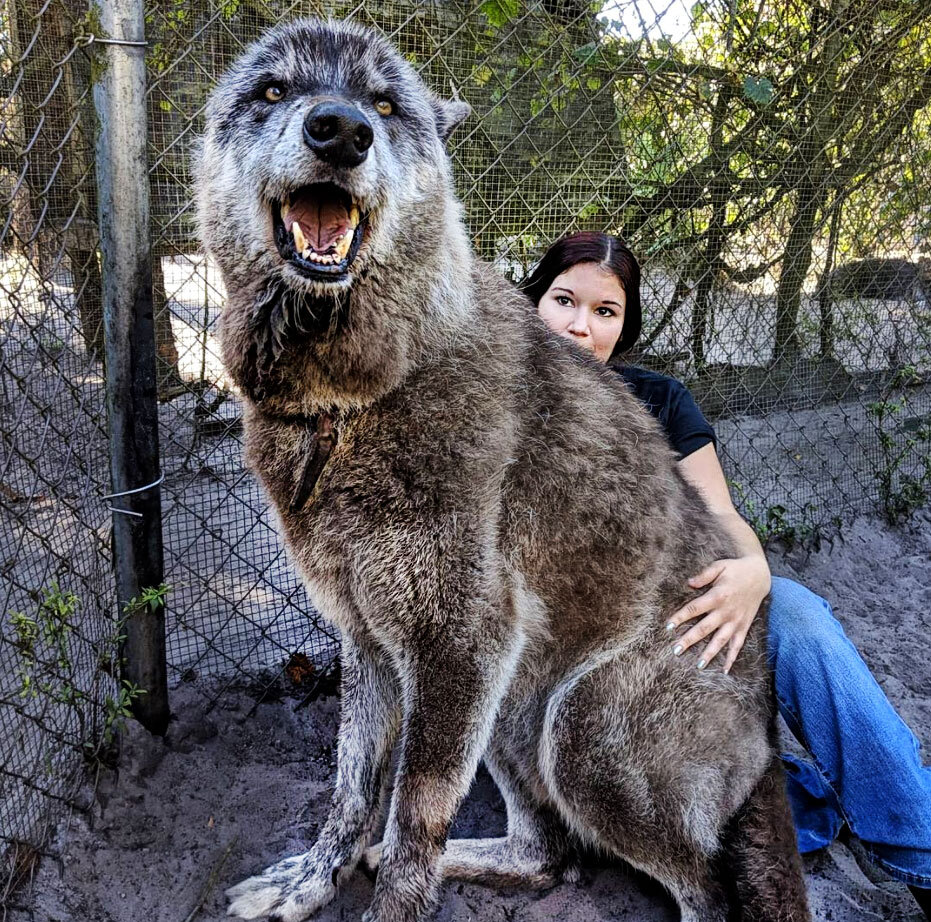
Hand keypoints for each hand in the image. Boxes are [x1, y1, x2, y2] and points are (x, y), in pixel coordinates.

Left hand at [666, 556, 769, 672]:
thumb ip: (704, 575)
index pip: (694, 608)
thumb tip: (689, 583)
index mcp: (718, 595)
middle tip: (675, 651)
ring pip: (721, 640)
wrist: (760, 576)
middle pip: (704, 628)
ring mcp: (736, 621)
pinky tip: (724, 670)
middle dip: (689, 640)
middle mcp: (726, 611)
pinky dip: (732, 658)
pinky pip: (737, 645)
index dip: (680, 617)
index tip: (668, 627)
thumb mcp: (720, 566)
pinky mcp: (744, 626)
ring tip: (699, 666)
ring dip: (709, 654)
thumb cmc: (736, 570)